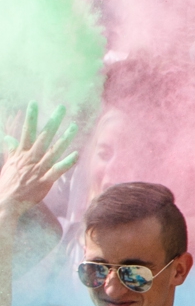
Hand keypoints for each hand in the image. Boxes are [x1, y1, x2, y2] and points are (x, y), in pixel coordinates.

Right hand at [0, 104, 77, 218]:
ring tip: (74, 126)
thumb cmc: (8, 182)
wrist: (7, 201)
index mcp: (22, 153)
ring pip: (54, 150)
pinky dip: (67, 162)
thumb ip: (12, 149)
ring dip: (65, 138)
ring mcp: (39, 168)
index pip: (26, 131)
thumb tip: (9, 137)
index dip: (30, 117)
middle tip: (61, 108)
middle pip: (44, 136)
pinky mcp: (45, 180)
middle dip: (53, 122)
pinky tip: (76, 154)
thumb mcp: (9, 163)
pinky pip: (58, 170)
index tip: (33, 104)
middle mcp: (31, 158)